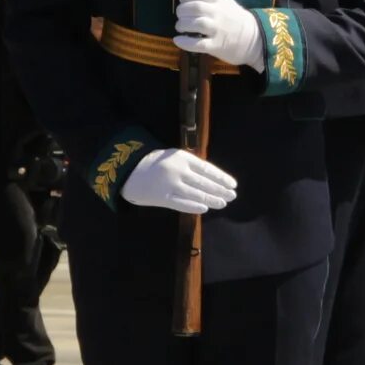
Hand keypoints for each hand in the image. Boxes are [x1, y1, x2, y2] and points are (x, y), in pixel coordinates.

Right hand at [122, 147, 238, 213]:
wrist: (131, 171)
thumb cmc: (157, 163)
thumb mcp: (175, 156)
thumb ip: (192, 165)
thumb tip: (214, 178)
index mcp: (182, 157)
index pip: (208, 169)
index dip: (222, 178)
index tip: (233, 184)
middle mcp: (178, 171)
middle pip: (205, 183)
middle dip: (221, 191)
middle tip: (233, 196)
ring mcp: (171, 185)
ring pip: (196, 195)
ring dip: (212, 200)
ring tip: (223, 203)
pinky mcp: (164, 198)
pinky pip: (183, 204)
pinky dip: (195, 207)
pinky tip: (206, 208)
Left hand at [172, 0, 265, 70]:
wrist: (254, 39)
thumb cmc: (235, 19)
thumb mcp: (227, 3)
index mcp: (222, 0)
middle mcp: (220, 13)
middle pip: (196, 8)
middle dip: (182, 10)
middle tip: (180, 15)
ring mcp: (219, 30)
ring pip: (196, 24)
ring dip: (182, 25)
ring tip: (180, 27)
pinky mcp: (217, 46)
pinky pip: (198, 44)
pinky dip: (185, 42)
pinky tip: (178, 40)